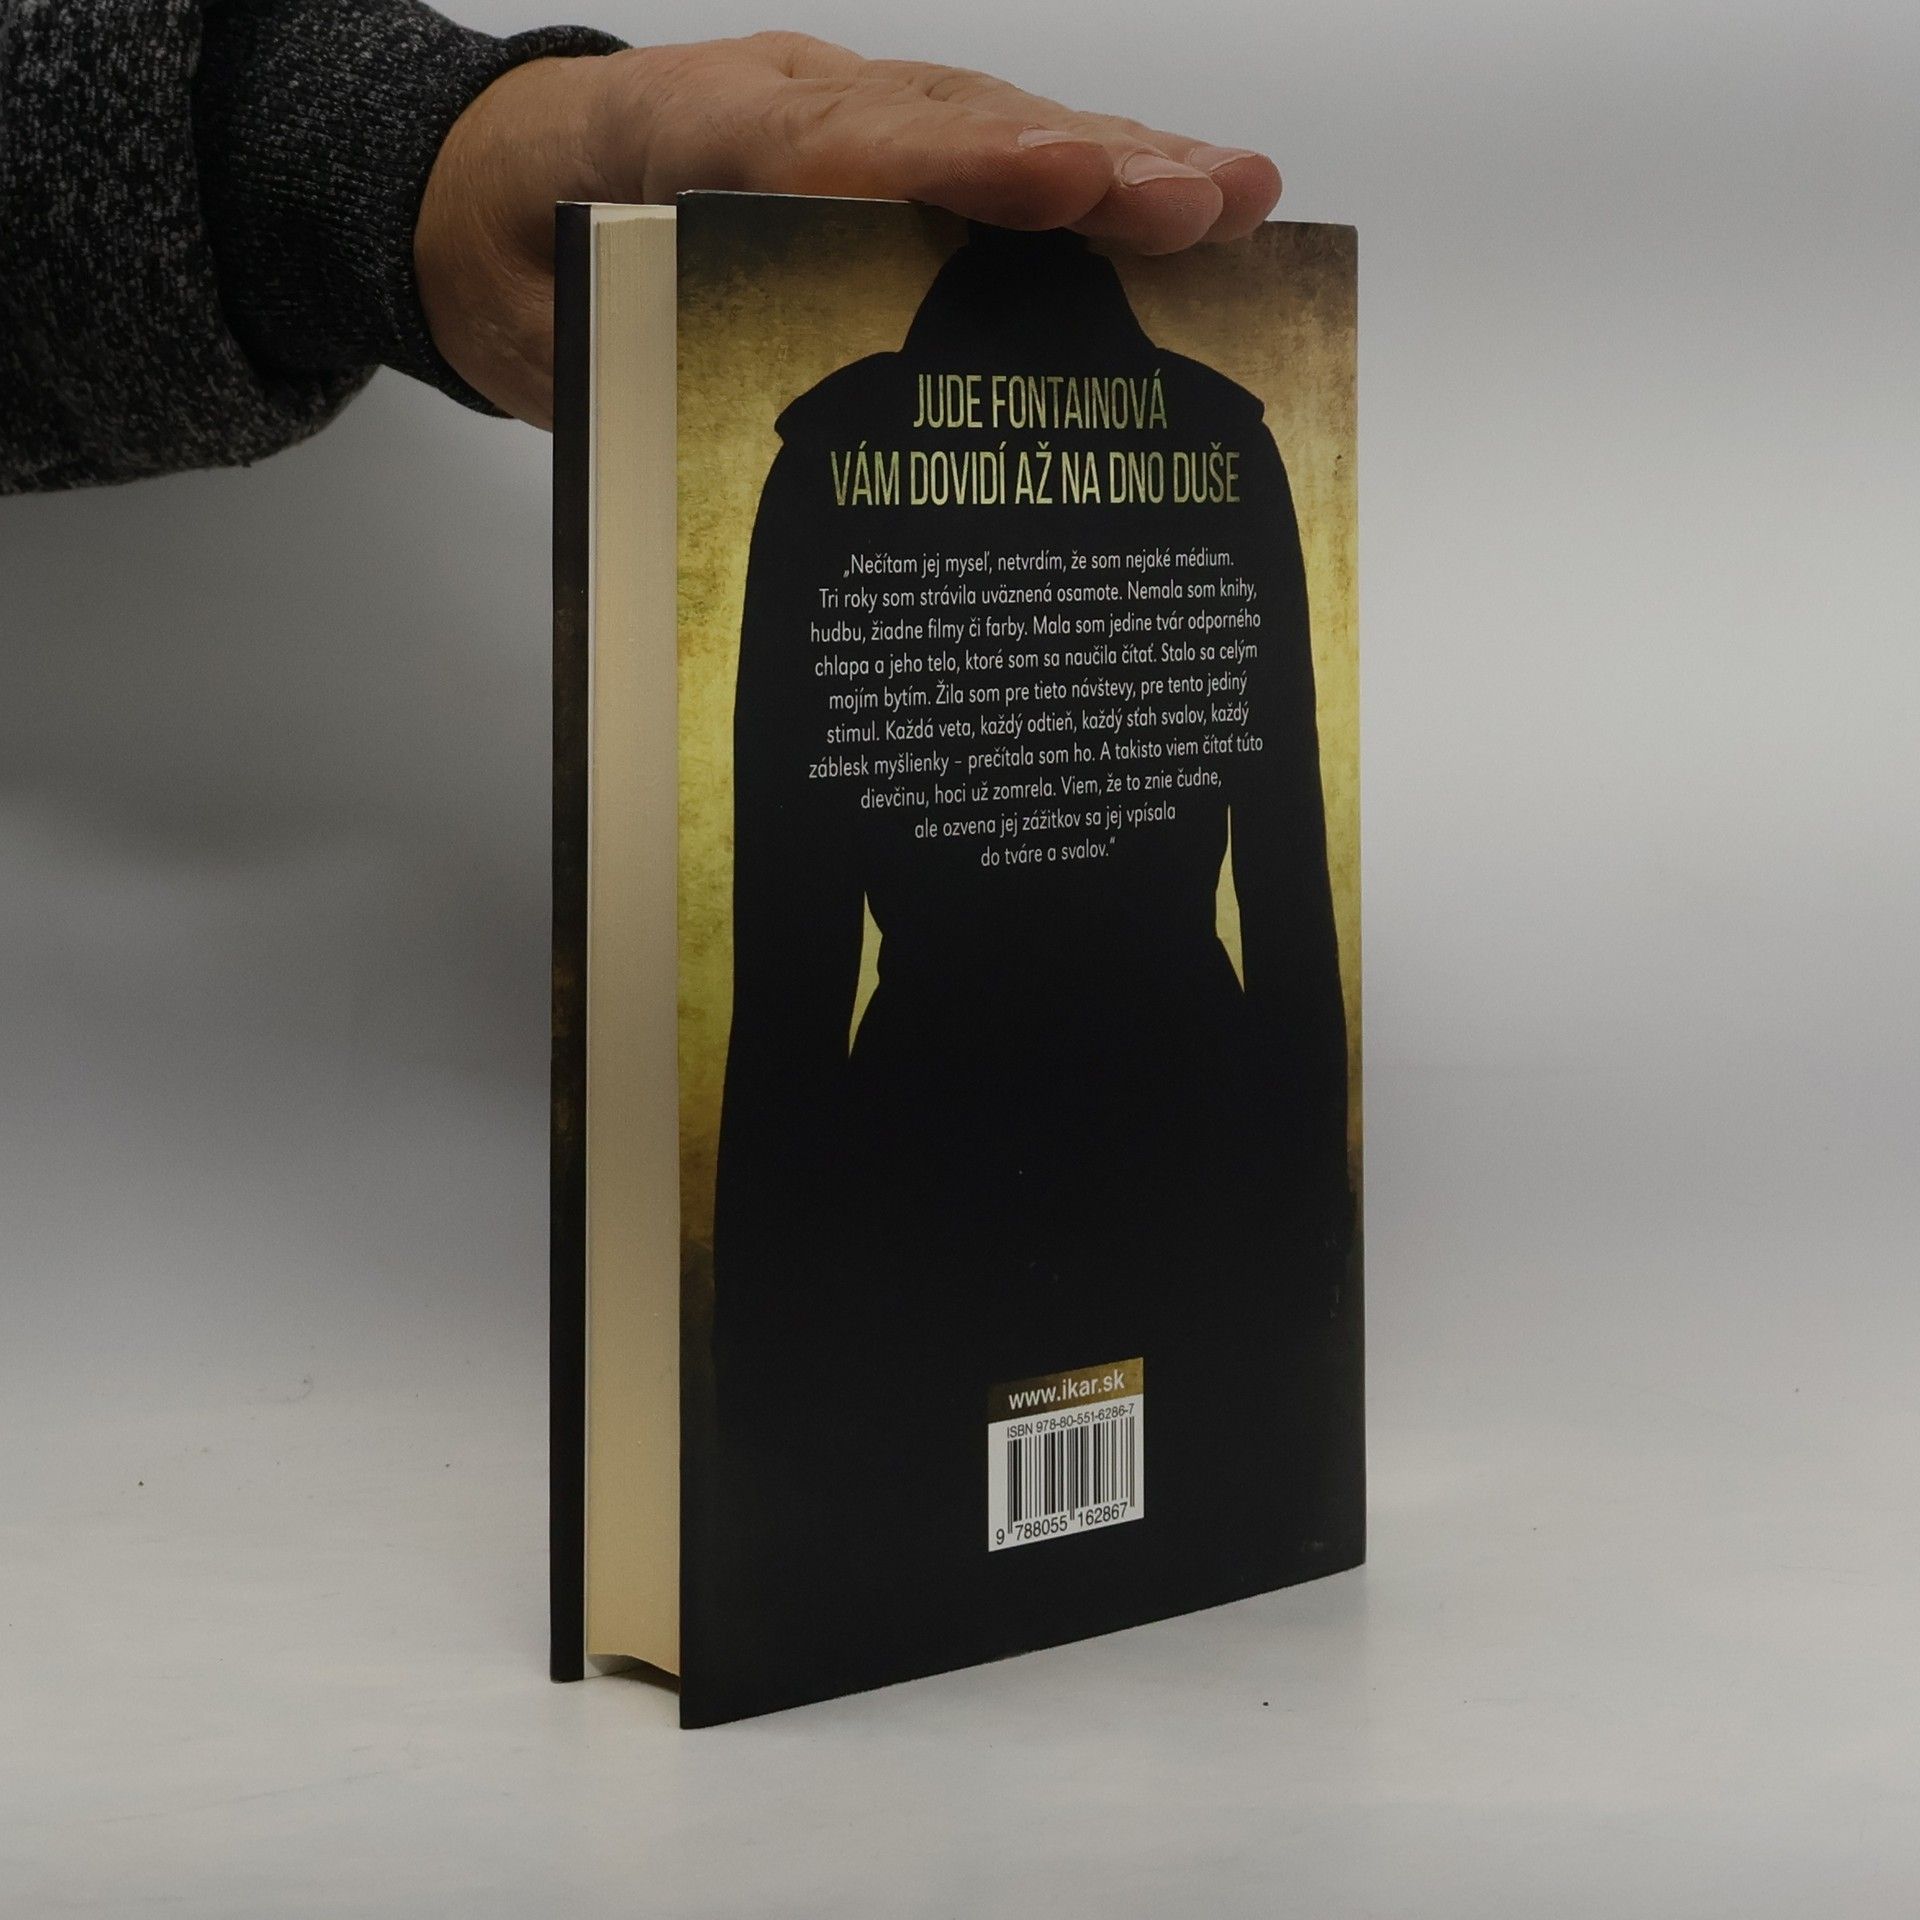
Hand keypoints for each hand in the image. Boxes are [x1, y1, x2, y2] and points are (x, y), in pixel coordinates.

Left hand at [416, 31, 1281, 425]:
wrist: (481, 196)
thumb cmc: (523, 261)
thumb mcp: (552, 325)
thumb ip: (642, 357)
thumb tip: (755, 432)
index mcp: (697, 134)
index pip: (844, 145)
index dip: (959, 166)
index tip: (1063, 181)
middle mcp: (792, 110)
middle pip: (952, 124)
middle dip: (1086, 164)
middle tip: (1205, 202)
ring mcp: (843, 124)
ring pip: (991, 131)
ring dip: (1118, 167)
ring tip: (1236, 199)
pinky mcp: (872, 161)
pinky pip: (983, 164)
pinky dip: (1081, 188)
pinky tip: (1173, 213)